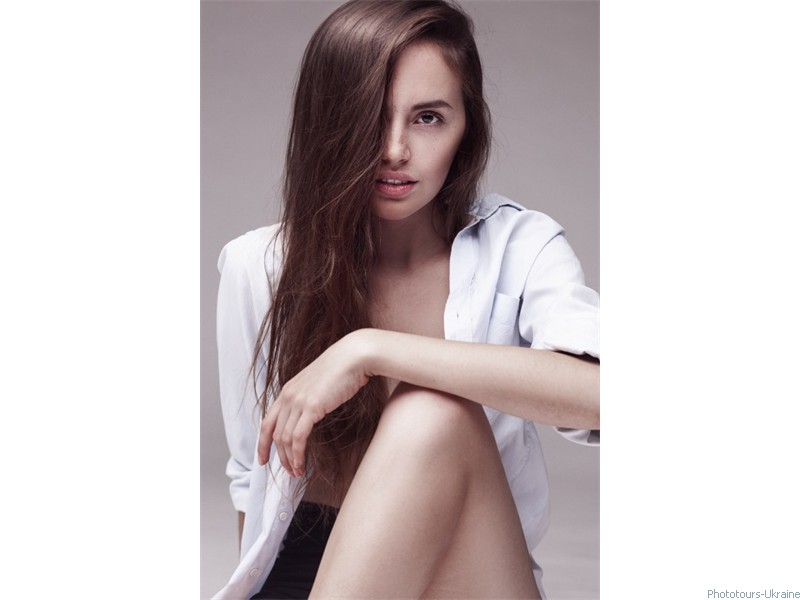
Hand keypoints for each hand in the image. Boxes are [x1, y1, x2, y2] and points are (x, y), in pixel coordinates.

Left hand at [257, 331, 372, 475]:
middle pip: (275, 434)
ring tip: (297, 472)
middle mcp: (288, 395)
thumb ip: (309, 398)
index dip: (263, 443)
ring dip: (290, 459)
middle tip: (289, 471)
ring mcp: (298, 401)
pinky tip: (301, 464)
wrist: (354, 356)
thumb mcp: (318, 384)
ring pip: (285, 438)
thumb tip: (310, 415)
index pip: (267, 422)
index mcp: (288, 390)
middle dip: (279, 457)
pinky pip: (298, 437)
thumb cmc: (342, 369)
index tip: (263, 458)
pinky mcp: (311, 407)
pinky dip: (298, 454)